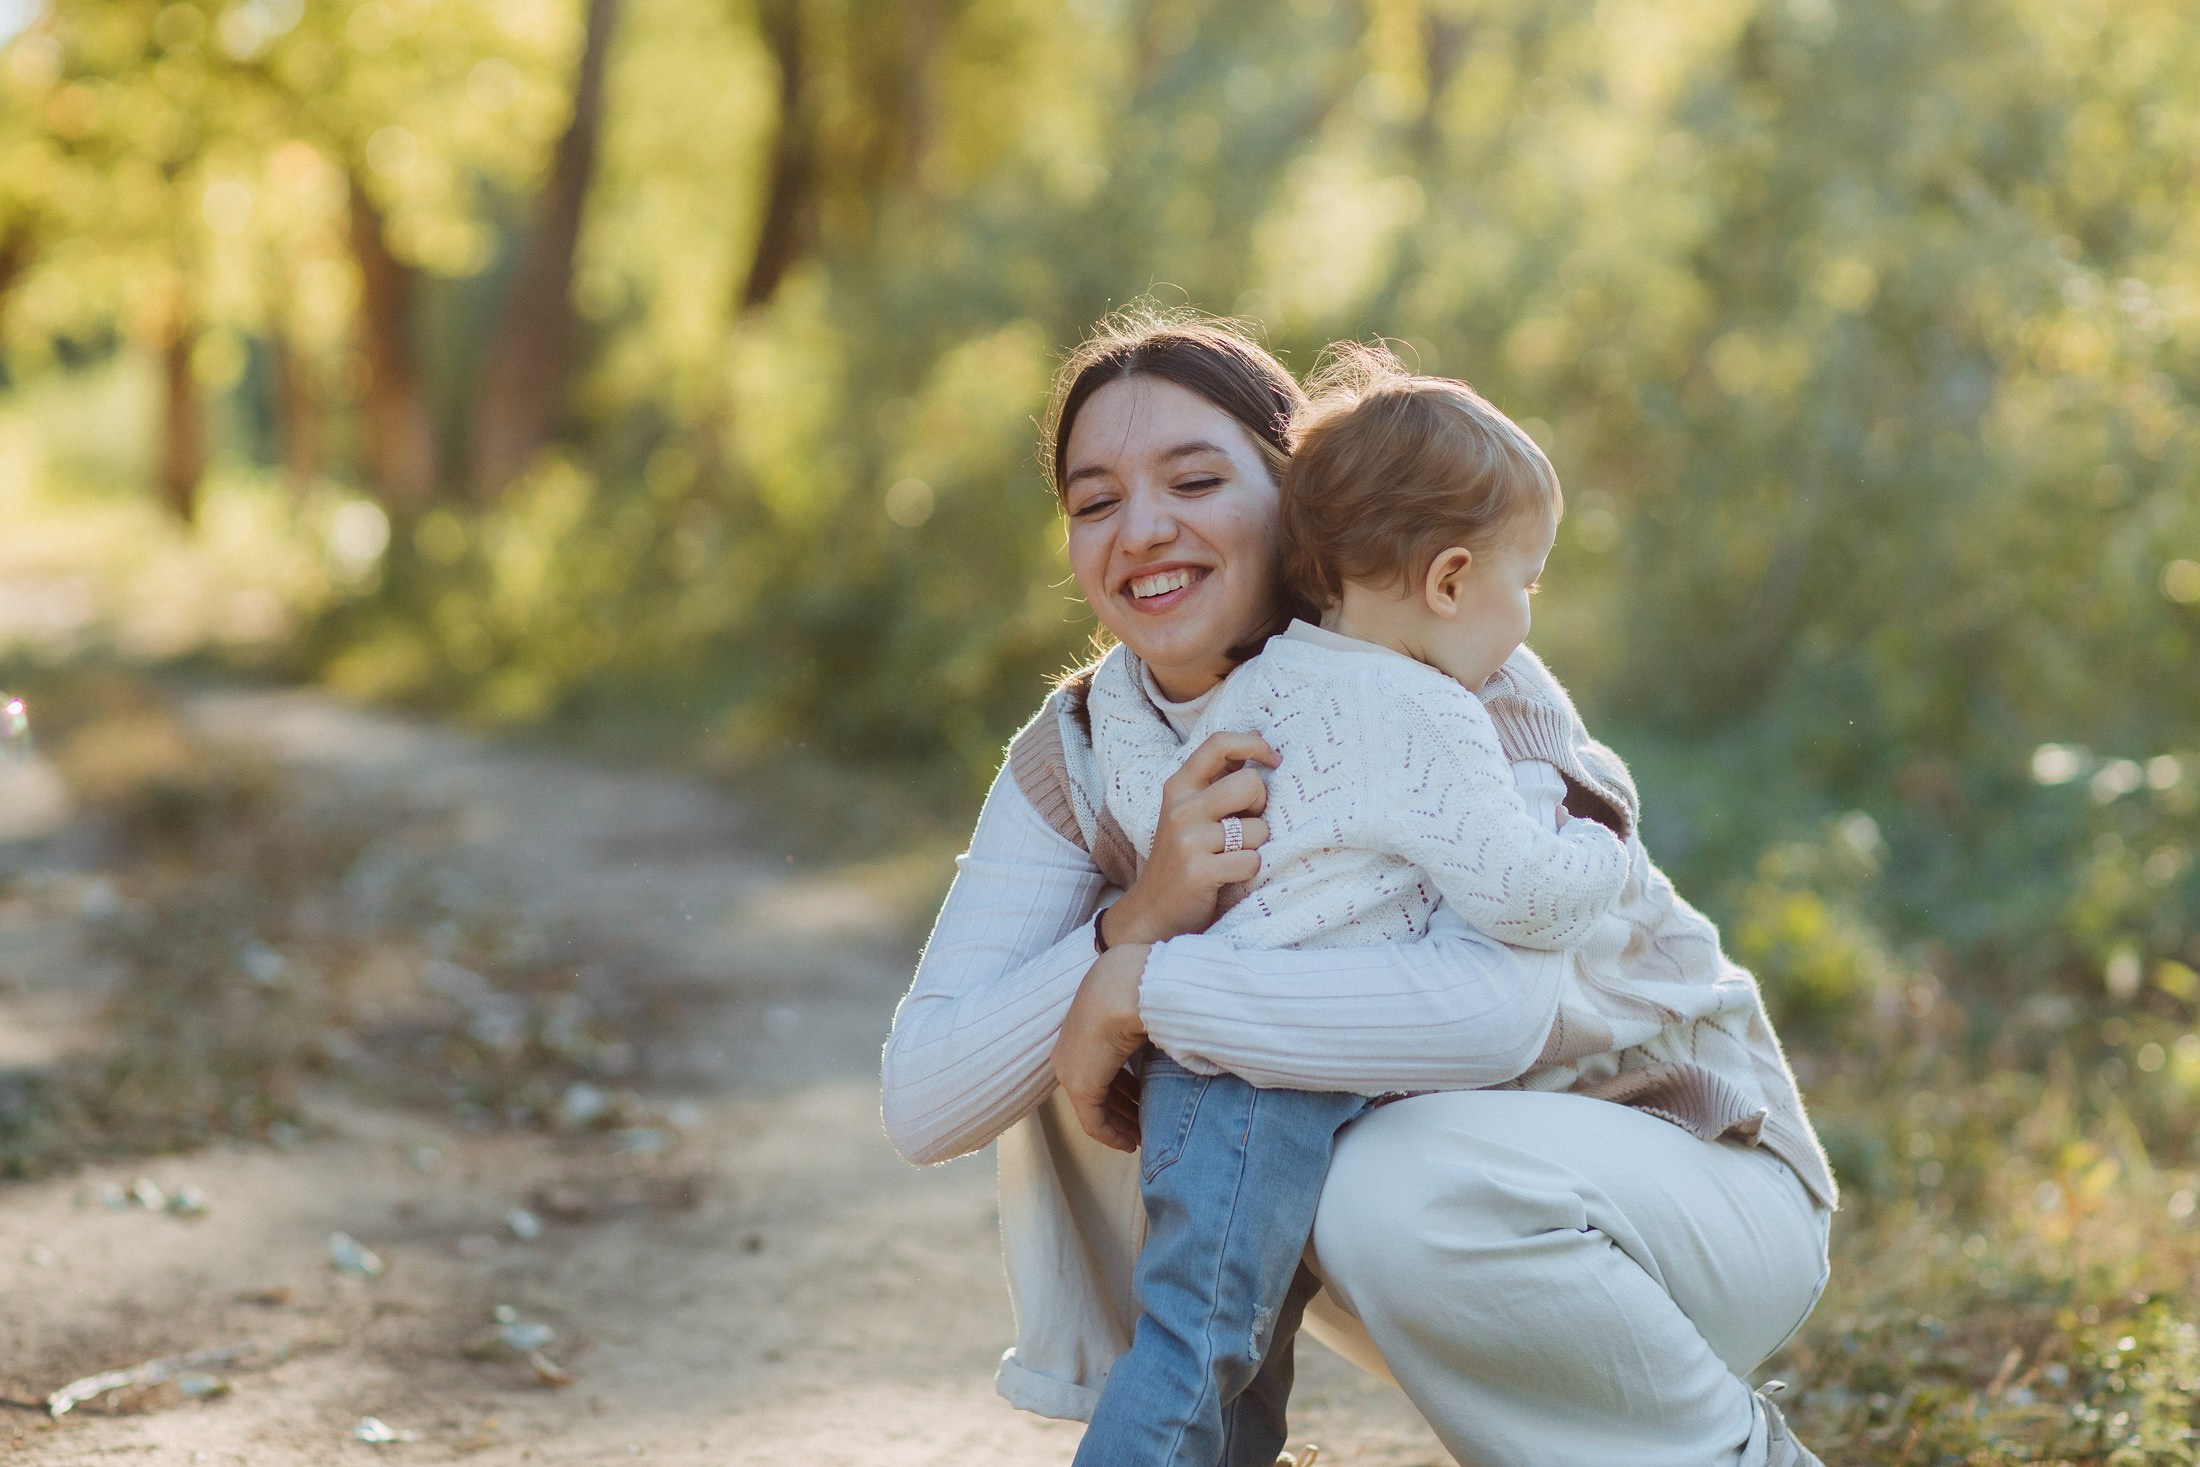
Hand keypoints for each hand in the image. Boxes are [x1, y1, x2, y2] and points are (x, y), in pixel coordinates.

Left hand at [1051, 942, 1152, 1151]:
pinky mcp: (1080, 1087)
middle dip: (1122, 1109)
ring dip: (1120, 1124)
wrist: (1126, 987)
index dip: (1123, 1088)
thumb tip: (1166, 1040)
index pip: (1100, 1067)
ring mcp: (1071, 1071)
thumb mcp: (1138, 1012)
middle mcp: (1069, 1053)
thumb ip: (1143, 1031)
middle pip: (1098, 1089)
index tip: (1142, 1102)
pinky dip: (1113, 1135)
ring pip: (1095, 1109)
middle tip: (1144, 1125)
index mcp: (1082, 1030)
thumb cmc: (1139, 991)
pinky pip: (1094, 1122)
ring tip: (1141, 1136)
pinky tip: (1130, 1143)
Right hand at [1103, 731, 1278, 944]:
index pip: (1219, 744)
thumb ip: (1221, 775)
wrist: (1152, 911)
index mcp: (1179, 787)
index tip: (1274, 759)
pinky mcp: (1199, 871)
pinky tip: (1228, 876)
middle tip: (1244, 826)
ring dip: (1255, 846)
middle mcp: (1180, 809)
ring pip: (1258, 829)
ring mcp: (1188, 840)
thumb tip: (1256, 733)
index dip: (1254, 746)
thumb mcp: (1191, 810)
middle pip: (1251, 784)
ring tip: (1231, 856)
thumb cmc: (1183, 856)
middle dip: (1260, 807)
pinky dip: (1249, 871)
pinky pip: (1252, 861)